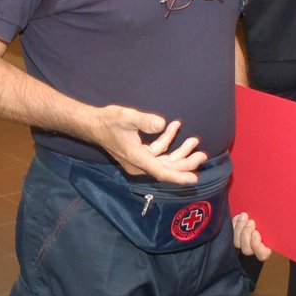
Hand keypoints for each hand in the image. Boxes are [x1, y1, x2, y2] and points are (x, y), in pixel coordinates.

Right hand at [92, 106, 206, 183]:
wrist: (93, 124)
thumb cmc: (108, 121)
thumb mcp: (126, 117)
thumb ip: (145, 121)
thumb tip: (161, 123)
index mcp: (137, 159)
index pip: (161, 172)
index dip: (178, 176)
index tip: (194, 179)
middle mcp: (139, 164)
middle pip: (167, 168)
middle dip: (185, 162)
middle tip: (202, 154)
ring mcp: (139, 160)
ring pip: (164, 161)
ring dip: (179, 152)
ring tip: (194, 141)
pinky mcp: (139, 155)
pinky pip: (158, 153)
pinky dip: (167, 142)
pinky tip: (175, 127)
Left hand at [232, 212, 270, 259]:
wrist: (256, 219)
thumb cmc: (271, 223)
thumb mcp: (273, 227)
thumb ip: (274, 227)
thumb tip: (283, 219)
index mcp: (266, 250)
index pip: (261, 254)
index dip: (256, 245)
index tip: (256, 233)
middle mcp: (254, 250)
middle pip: (246, 249)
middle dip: (246, 234)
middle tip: (250, 222)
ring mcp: (243, 245)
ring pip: (237, 243)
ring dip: (239, 228)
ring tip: (244, 216)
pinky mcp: (234, 238)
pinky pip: (230, 235)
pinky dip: (233, 225)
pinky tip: (238, 217)